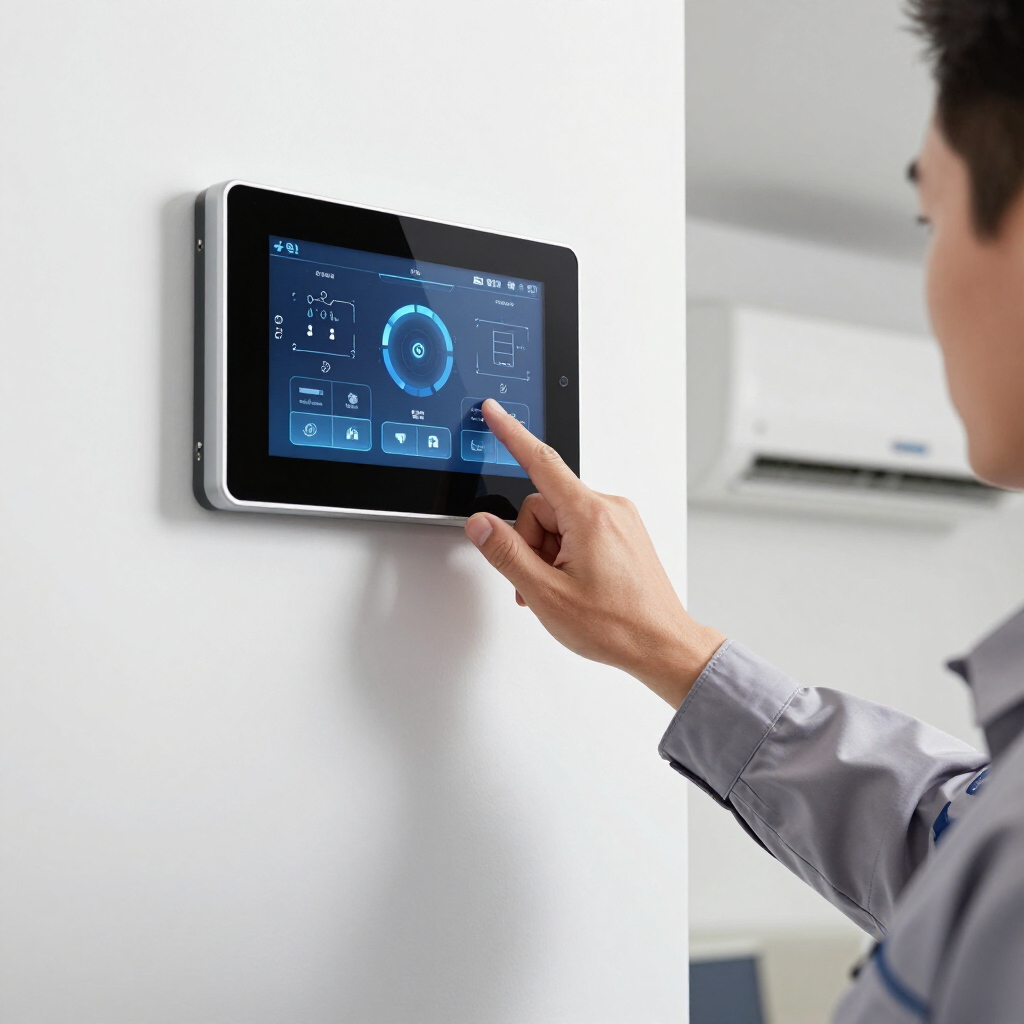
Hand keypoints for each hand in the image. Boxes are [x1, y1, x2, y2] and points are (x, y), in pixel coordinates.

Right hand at [464, 400, 724, 708]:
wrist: (663, 645)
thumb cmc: (617, 625)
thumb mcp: (546, 594)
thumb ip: (507, 553)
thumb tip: (480, 524)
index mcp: (589, 514)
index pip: (540, 462)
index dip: (511, 434)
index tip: (494, 412)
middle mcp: (609, 508)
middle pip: (543, 505)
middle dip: (530, 542)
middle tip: (537, 582)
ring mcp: (619, 521)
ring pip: (560, 522)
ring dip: (548, 553)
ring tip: (559, 591)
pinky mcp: (624, 534)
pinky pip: (580, 531)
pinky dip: (566, 554)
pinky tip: (572, 585)